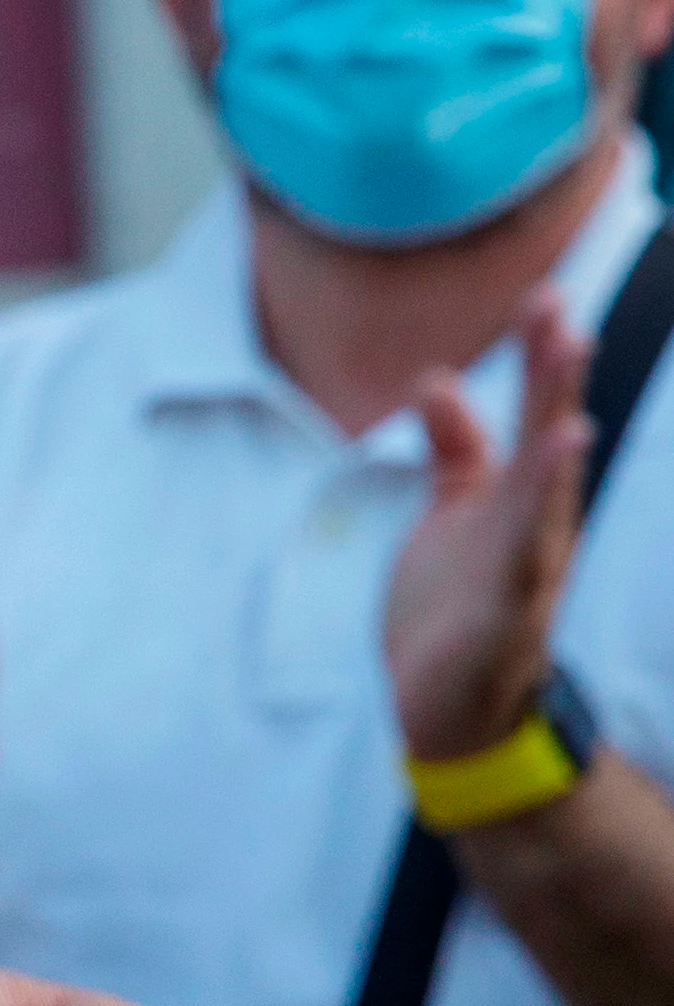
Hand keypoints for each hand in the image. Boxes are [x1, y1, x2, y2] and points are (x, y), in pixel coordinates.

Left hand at [388, 293, 589, 766]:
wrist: (444, 706)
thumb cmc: (453, 606)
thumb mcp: (451, 514)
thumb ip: (453, 449)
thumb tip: (438, 378)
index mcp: (520, 502)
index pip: (532, 421)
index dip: (539, 364)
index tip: (543, 299)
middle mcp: (534, 527)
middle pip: (545, 443)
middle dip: (552, 381)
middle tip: (560, 314)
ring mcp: (525, 570)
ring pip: (543, 494)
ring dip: (554, 437)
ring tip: (567, 373)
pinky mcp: (504, 615)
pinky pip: (523, 559)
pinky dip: (535, 517)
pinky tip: (552, 467)